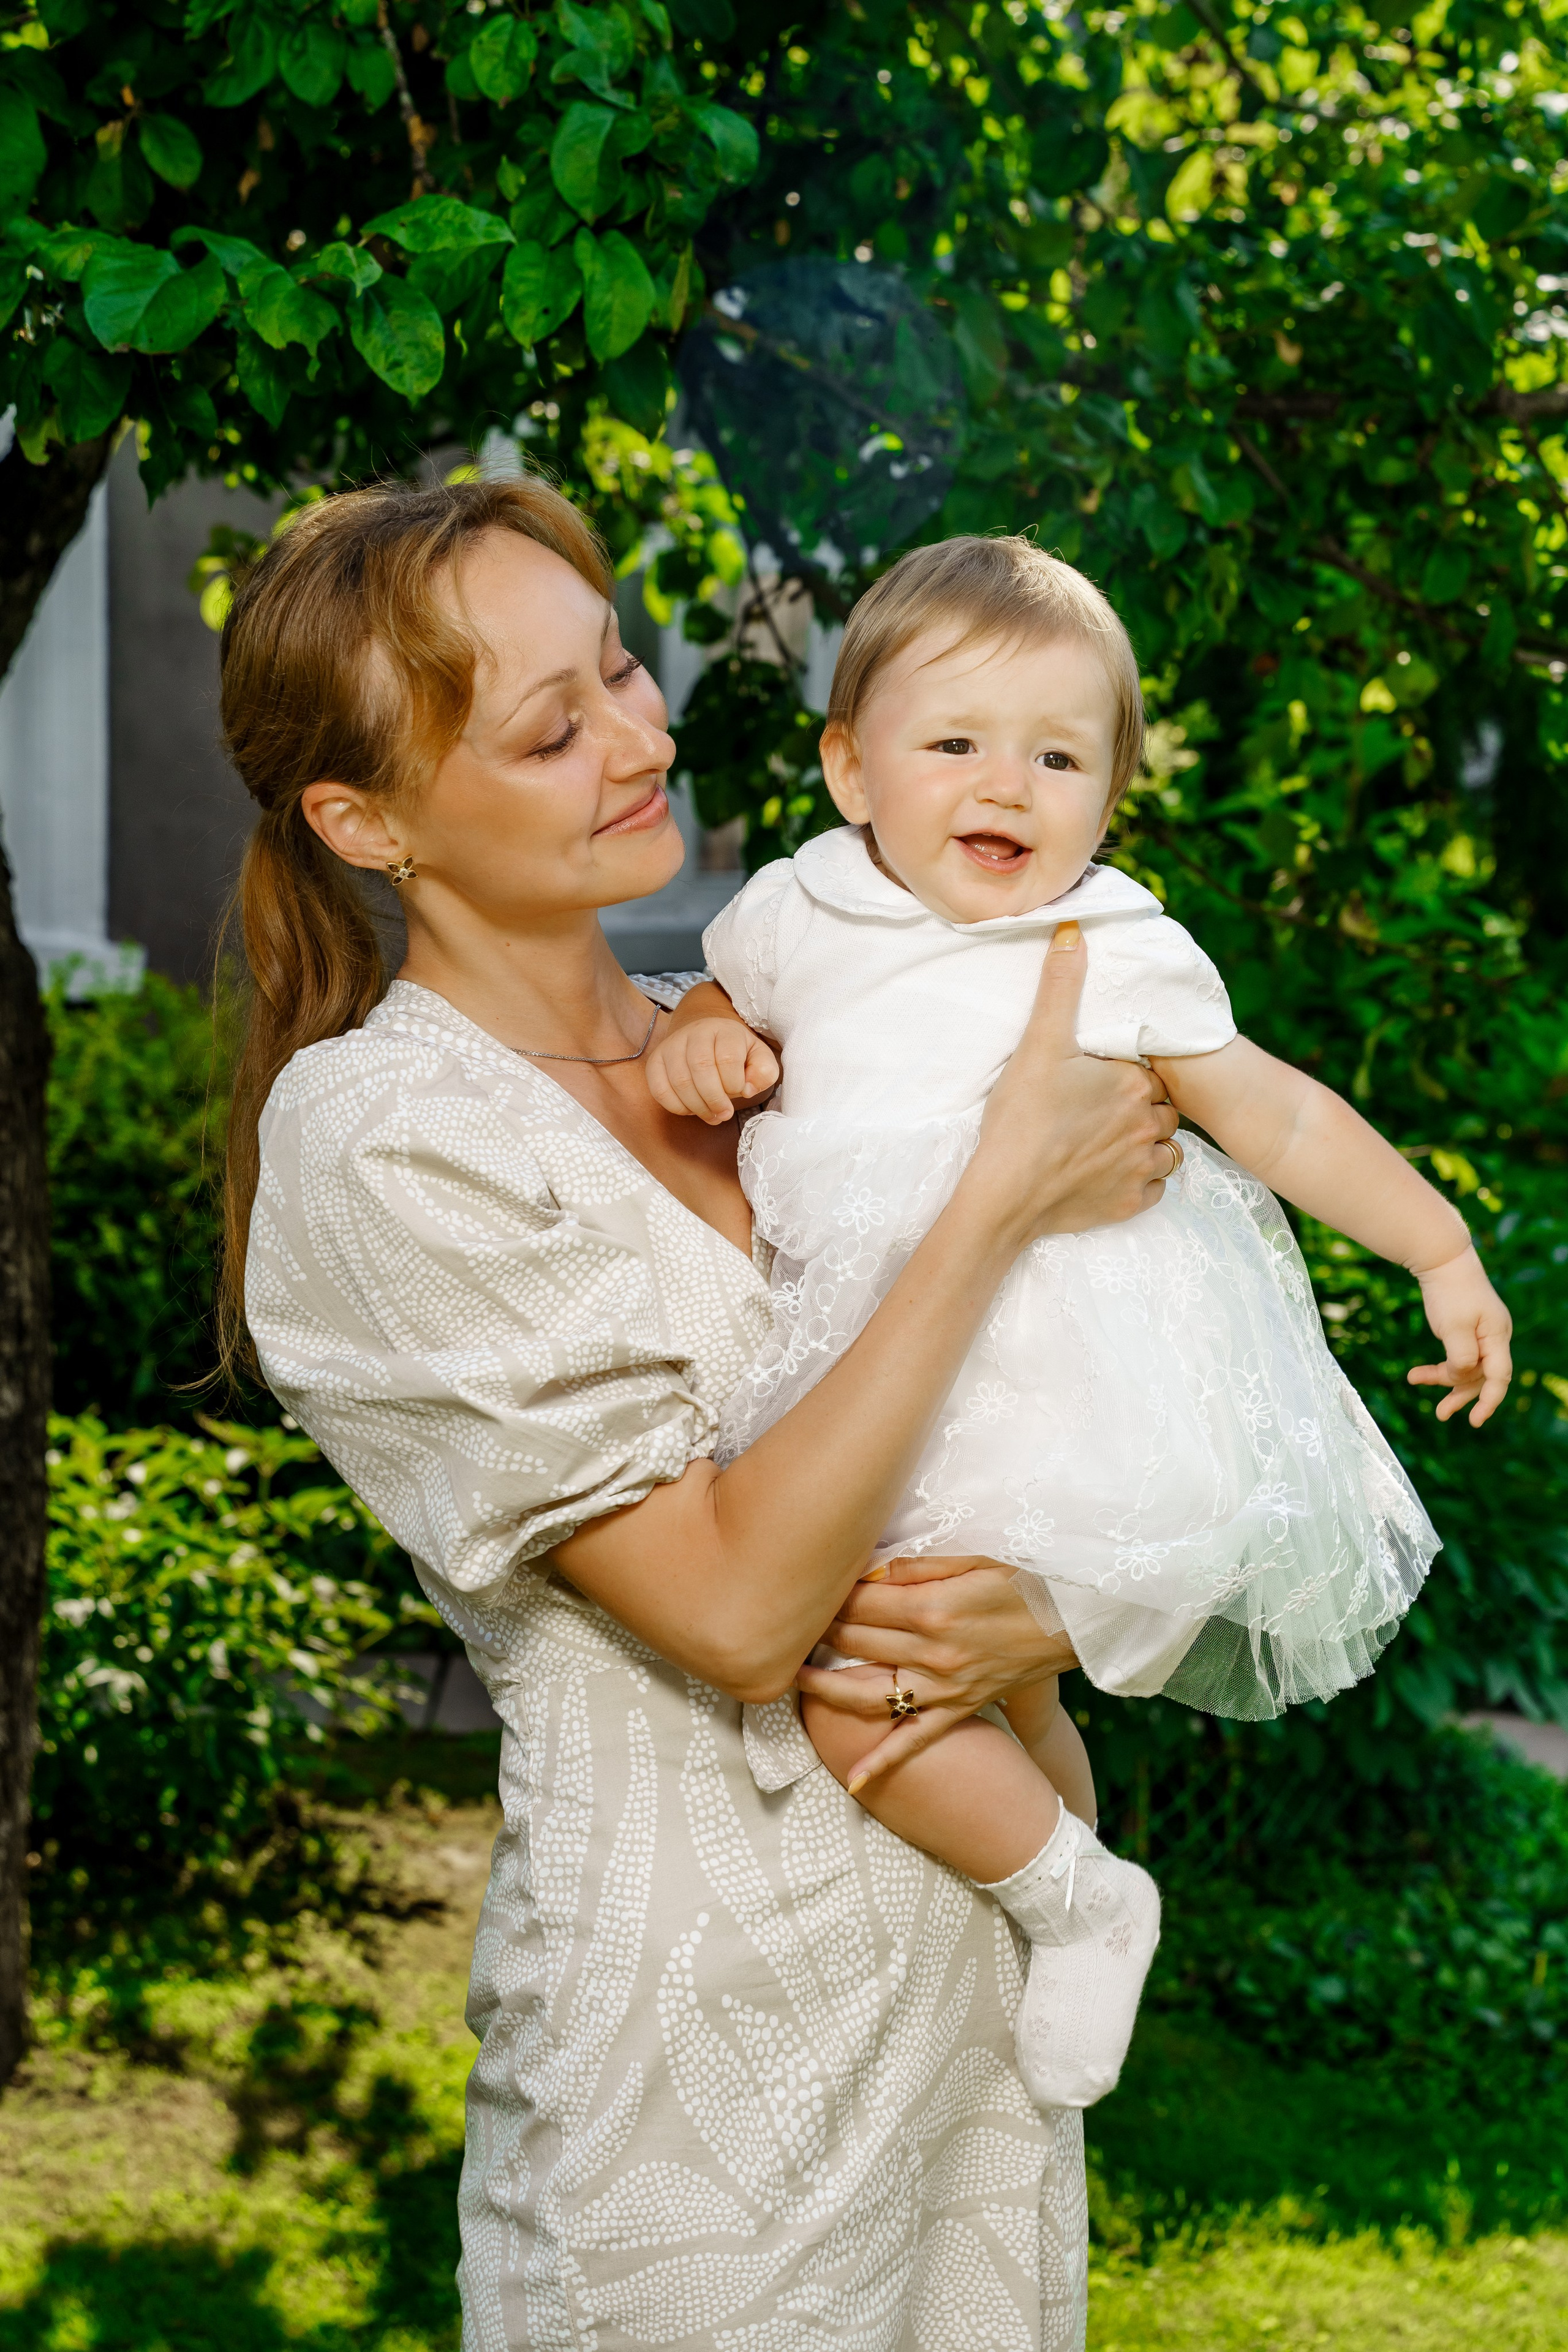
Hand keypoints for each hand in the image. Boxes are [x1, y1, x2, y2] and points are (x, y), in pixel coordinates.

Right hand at [646, 1015, 779, 1124]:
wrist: (706, 1037)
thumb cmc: (735, 1052)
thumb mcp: (758, 1057)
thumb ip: (763, 1072)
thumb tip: (748, 1089)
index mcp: (724, 1030)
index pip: (727, 1058)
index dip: (734, 1084)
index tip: (741, 1093)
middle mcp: (694, 1033)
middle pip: (701, 1068)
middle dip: (715, 1098)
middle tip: (724, 1113)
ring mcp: (671, 1046)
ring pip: (680, 1080)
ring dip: (697, 1106)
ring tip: (711, 1115)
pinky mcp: (655, 1061)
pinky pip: (659, 1089)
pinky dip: (676, 1107)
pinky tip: (691, 1109)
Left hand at [795, 1554, 1077, 1786]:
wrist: (1074, 1619)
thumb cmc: (1024, 1579)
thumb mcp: (973, 1557)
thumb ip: (916, 1567)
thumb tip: (865, 1569)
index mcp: (934, 1609)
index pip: (861, 1602)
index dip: (831, 1593)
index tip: (809, 1585)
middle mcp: (934, 1653)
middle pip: (858, 1641)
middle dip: (822, 1629)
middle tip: (794, 1619)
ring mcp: (946, 1687)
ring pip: (870, 1696)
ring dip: (827, 1690)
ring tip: (795, 1680)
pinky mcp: (960, 1708)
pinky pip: (916, 1741)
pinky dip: (884, 1763)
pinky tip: (854, 1780)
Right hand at [962, 922, 1180, 1248]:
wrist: (1005, 1193)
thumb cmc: (1021, 1117)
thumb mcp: (1039, 1043)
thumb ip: (1060, 985)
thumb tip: (1073, 929)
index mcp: (1133, 1083)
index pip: (1151, 1071)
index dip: (1128, 1074)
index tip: (1098, 1081)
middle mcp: (1148, 1125)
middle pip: (1163, 1109)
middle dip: (1142, 1108)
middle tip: (1099, 1111)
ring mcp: (1141, 1168)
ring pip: (1166, 1149)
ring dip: (1147, 1144)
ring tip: (1108, 1141)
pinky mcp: (1130, 1204)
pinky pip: (1153, 1189)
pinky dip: (1139, 1181)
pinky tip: (1108, 1173)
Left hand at [1409, 1244, 1512, 1425]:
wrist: (1441, 1259)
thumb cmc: (1450, 1291)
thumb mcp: (1454, 1328)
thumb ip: (1461, 1357)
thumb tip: (1461, 1378)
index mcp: (1497, 1336)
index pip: (1499, 1377)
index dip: (1489, 1401)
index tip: (1476, 1421)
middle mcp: (1493, 1338)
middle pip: (1482, 1377)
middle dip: (1462, 1396)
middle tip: (1441, 1414)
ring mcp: (1480, 1335)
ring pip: (1466, 1369)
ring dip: (1444, 1381)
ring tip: (1416, 1383)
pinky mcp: (1465, 1331)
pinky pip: (1456, 1357)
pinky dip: (1438, 1368)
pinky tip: (1417, 1375)